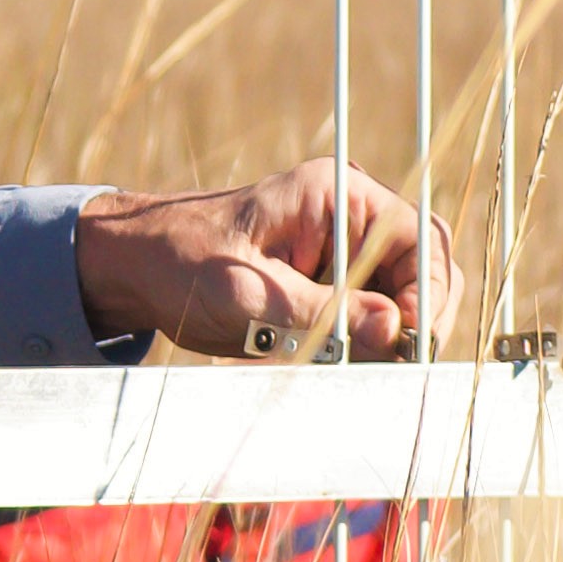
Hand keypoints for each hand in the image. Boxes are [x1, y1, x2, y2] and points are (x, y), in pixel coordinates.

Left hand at [77, 158, 434, 362]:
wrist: (136, 271)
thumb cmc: (181, 263)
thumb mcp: (245, 292)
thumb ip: (321, 310)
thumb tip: (395, 327)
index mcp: (336, 194)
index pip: (417, 237)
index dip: (426, 291)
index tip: (406, 338)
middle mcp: (351, 218)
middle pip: (422, 271)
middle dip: (412, 321)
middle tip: (388, 365)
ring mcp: (344, 254)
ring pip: (401, 303)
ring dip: (385, 342)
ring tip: (347, 367)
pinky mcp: (332, 287)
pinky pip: (369, 322)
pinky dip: (360, 350)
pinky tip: (330, 365)